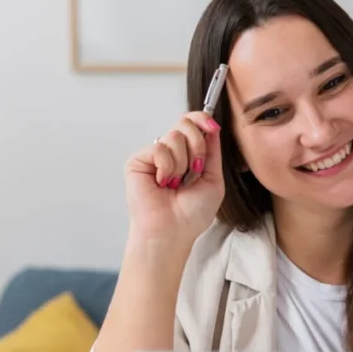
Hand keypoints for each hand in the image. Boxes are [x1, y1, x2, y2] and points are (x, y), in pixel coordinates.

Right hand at [124, 112, 224, 244]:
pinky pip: (160, 148)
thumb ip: (213, 151)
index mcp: (188, 156)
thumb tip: (211, 126)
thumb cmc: (192, 214)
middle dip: (197, 146)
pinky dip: (167, 168)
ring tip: (176, 184)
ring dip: (182, 164)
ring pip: (174, 136)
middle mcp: (171, 153)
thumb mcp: (214, 179)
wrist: (173, 231)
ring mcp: (154, 156)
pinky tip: (162, 183)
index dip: (202, 119)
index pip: (192, 125)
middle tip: (194, 169)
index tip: (212, 126)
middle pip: (185, 124)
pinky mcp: (138, 160)